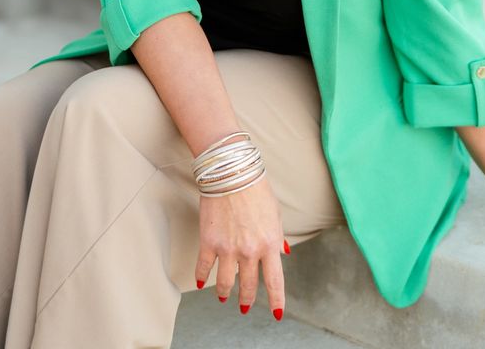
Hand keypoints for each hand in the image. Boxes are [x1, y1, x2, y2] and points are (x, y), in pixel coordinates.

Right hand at [194, 175, 286, 318]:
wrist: (232, 171)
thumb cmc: (257, 188)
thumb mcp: (275, 213)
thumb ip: (277, 236)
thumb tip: (283, 253)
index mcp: (270, 243)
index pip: (275, 281)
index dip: (276, 301)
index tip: (276, 314)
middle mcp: (250, 251)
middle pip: (249, 286)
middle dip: (247, 299)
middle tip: (245, 306)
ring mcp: (228, 249)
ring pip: (225, 283)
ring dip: (225, 293)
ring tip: (223, 297)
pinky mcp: (209, 242)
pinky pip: (204, 268)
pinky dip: (202, 277)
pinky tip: (201, 282)